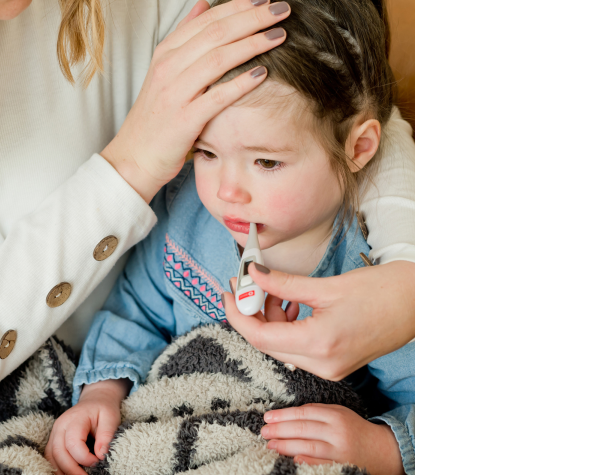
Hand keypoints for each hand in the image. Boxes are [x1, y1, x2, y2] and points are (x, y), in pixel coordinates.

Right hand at [45, 379, 129, 474]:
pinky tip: (69, 474)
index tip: (99, 461)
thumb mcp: (111, 418)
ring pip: (51, 457)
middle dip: (72, 470)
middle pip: (58, 453)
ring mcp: (54, 433)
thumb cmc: (103, 409)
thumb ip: (107, 436)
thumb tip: (101, 455)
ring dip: (63, 471)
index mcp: (74, 419)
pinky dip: (58, 468)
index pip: (73, 444)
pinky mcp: (54, 440)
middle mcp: (60, 426)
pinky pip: (51, 457)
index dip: (85, 458)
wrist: (94, 400)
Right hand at [101, 0, 290, 201]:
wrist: (133, 156)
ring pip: (217, 59)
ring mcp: (174, 92)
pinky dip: (240, 83)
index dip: (238, 6)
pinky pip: (216, 97)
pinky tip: (264, 72)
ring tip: (279, 35)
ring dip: (251, 43)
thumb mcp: (165, 69)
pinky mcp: (183, 120)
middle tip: (281, 8)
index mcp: (166, 52)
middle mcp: (168, 67)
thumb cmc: (156, 114)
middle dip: (251, 18)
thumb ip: (185, 36)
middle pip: (215, 33)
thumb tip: (204, 3)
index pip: (206, 20)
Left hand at [222, 261, 414, 380]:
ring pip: (281, 346)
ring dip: (269, 319)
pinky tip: (290, 304)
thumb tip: (252, 275)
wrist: (417, 304)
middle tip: (244, 284)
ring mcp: (330, 369)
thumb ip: (283, 284)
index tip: (227, 291)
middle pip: (267, 343)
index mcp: (319, 345)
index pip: (259, 336)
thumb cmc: (382, 292)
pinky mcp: (335, 364)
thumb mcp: (326, 286)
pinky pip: (297, 349)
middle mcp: (323, 365)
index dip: (236, 313)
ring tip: (273, 289)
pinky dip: (286, 327)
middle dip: (250, 313)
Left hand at [260, 404, 402, 474]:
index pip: (305, 413)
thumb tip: (289, 414)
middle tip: (264, 431)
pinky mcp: (342, 465)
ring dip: (287, 446)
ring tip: (271, 445)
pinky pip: (321, 464)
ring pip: (309, 447)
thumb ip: (317, 411)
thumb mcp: (339, 413)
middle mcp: (337, 432)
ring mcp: (340, 450)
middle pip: (304, 429)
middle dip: (280, 430)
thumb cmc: (354, 429)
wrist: (381, 449)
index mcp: (335, 415)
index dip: (284, 415)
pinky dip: (306, 461)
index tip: (267, 417)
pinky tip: (292, 459)